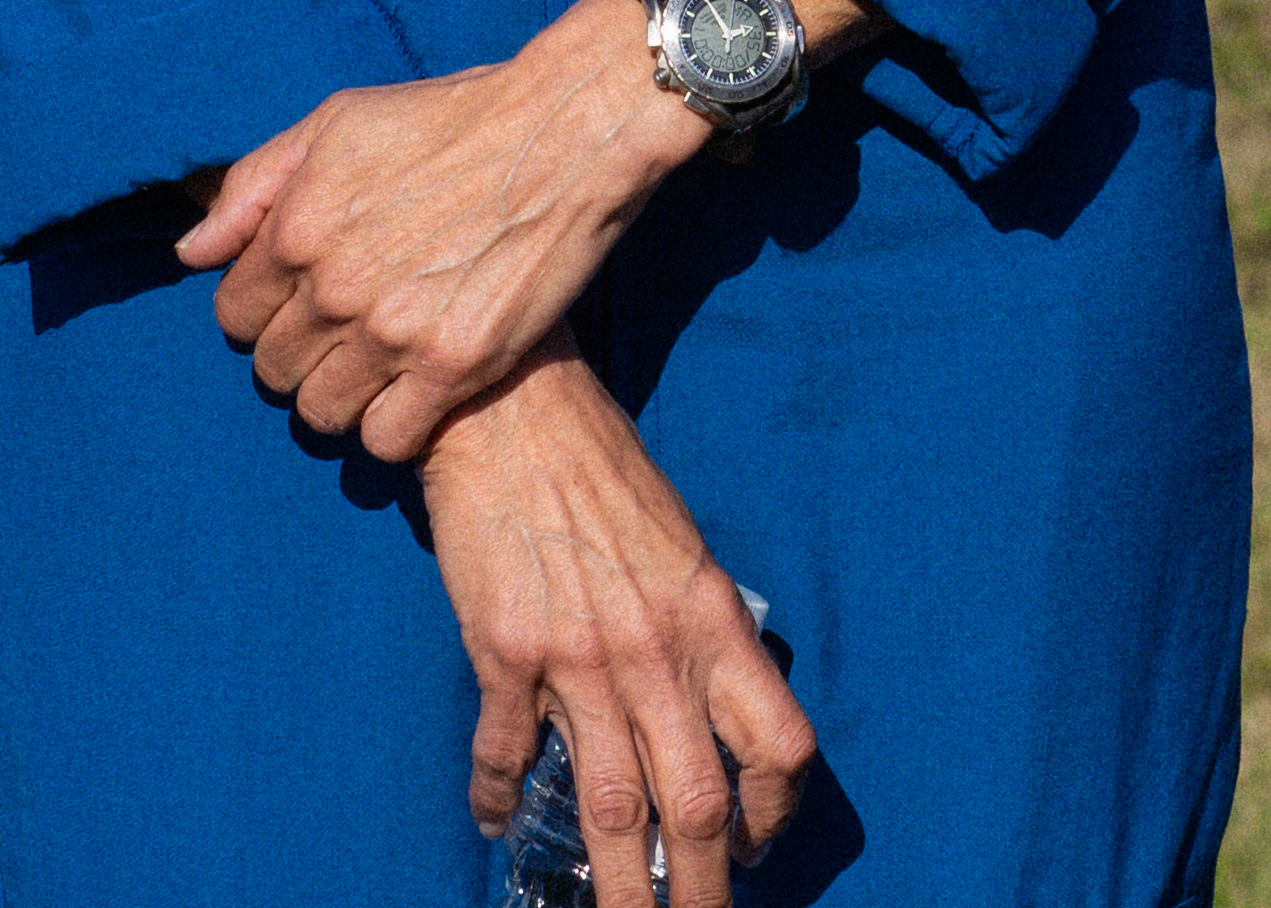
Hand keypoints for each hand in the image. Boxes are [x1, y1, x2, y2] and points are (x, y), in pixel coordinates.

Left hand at [181, 0, 713, 462]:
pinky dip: (391, 428)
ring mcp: (394, 332)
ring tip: (376, 372)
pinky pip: (387, 440)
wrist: (566, 133)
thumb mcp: (339, 123)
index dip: (262, 314)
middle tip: (343, 339)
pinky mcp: (454, 366)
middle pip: (275, 370)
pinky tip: (414, 396)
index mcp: (298, 225)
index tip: (299, 307)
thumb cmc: (451, 118)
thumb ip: (255, 185)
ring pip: (322, 413)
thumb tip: (193, 251)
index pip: (236, 314)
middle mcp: (335, 286)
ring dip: (341, 399)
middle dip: (300, 357)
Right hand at [421, 360, 816, 907]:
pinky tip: (494, 824)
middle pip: (700, 804)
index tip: (757, 849)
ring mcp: (579, 658)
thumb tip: (712, 705)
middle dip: (704, 890)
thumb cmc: (605, 473)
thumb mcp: (684, 547)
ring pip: (612, 803)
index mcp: (712, 621)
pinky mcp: (506, 653)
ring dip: (620, 883)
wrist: (516, 411)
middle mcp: (656, 651)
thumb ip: (700, 631)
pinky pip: (508, 753)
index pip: (776, 746)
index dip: (775, 816)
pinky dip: (500, 798)